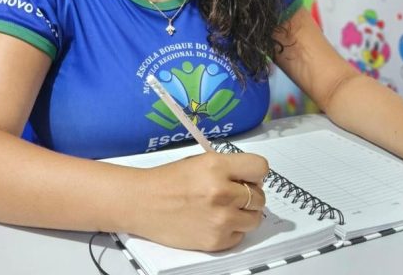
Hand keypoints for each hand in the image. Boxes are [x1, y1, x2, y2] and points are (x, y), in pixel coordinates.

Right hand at [136, 151, 268, 251]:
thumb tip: (253, 180)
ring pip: (255, 218)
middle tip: (233, 195)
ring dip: (244, 214)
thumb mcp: (200, 162)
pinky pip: (240, 235)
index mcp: (217, 166)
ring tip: (225, 209)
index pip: (260, 168)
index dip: (256, 173)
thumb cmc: (167, 181)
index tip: (250, 177)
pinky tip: (214, 222)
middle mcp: (222, 192)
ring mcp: (220, 219)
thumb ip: (228, 168)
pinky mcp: (216, 240)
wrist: (142, 203)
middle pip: (260, 196)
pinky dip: (232, 230)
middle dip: (249, 195)